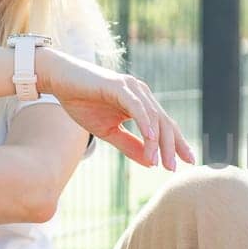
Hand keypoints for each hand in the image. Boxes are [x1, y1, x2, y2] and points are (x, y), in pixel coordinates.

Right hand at [38, 50, 194, 169]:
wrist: (60, 80)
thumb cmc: (83, 103)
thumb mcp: (108, 132)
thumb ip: (130, 145)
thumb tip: (151, 163)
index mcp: (142, 105)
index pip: (165, 126)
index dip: (177, 144)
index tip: (188, 162)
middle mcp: (142, 94)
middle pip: (165, 123)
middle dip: (171, 146)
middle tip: (173, 168)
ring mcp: (132, 88)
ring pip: (153, 117)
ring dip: (157, 141)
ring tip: (159, 161)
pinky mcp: (119, 85)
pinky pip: (136, 106)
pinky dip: (144, 122)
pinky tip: (150, 137)